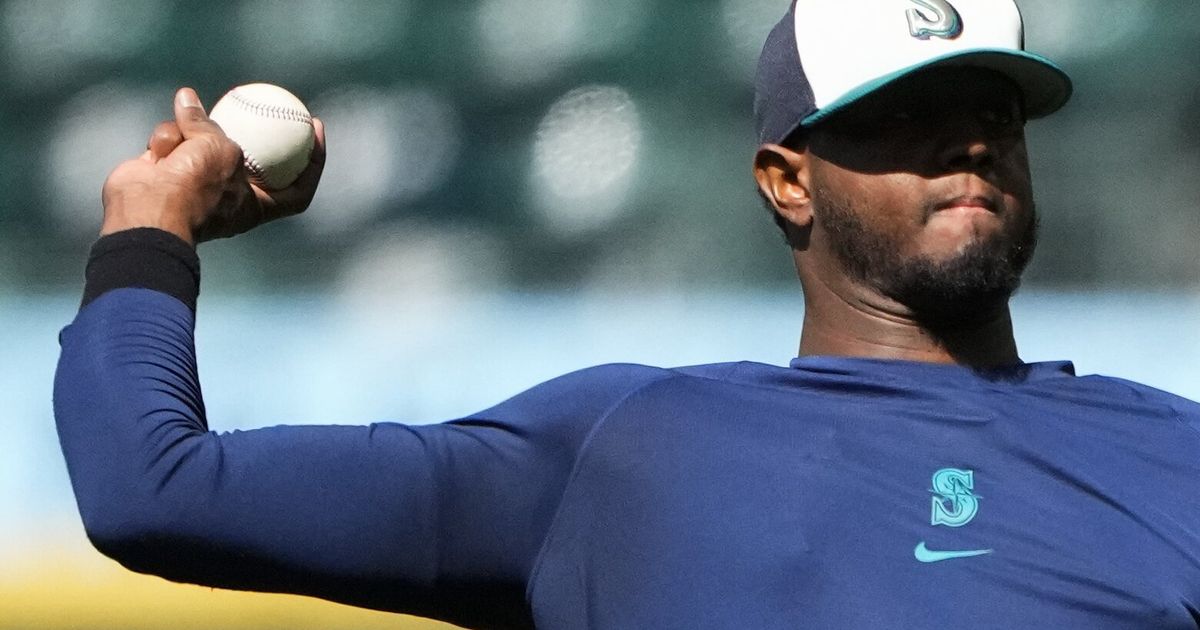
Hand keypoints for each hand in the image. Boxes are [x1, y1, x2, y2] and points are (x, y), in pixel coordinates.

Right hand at [100, 87, 326, 244]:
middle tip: (264, 99)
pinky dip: (165, 142)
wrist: (145, 213)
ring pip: (201, 139)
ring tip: (182, 139)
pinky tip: (158, 149)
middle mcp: (228, 196)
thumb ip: (209, 125)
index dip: (314, 162)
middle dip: (249, 128)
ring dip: (189, 133)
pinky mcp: (165, 172)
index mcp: (255, 206)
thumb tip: (187, 99)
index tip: (316, 129)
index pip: (298, 188)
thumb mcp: (218, 149)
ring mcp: (196, 184)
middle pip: (248, 157)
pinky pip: (171, 142)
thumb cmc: (194, 189)